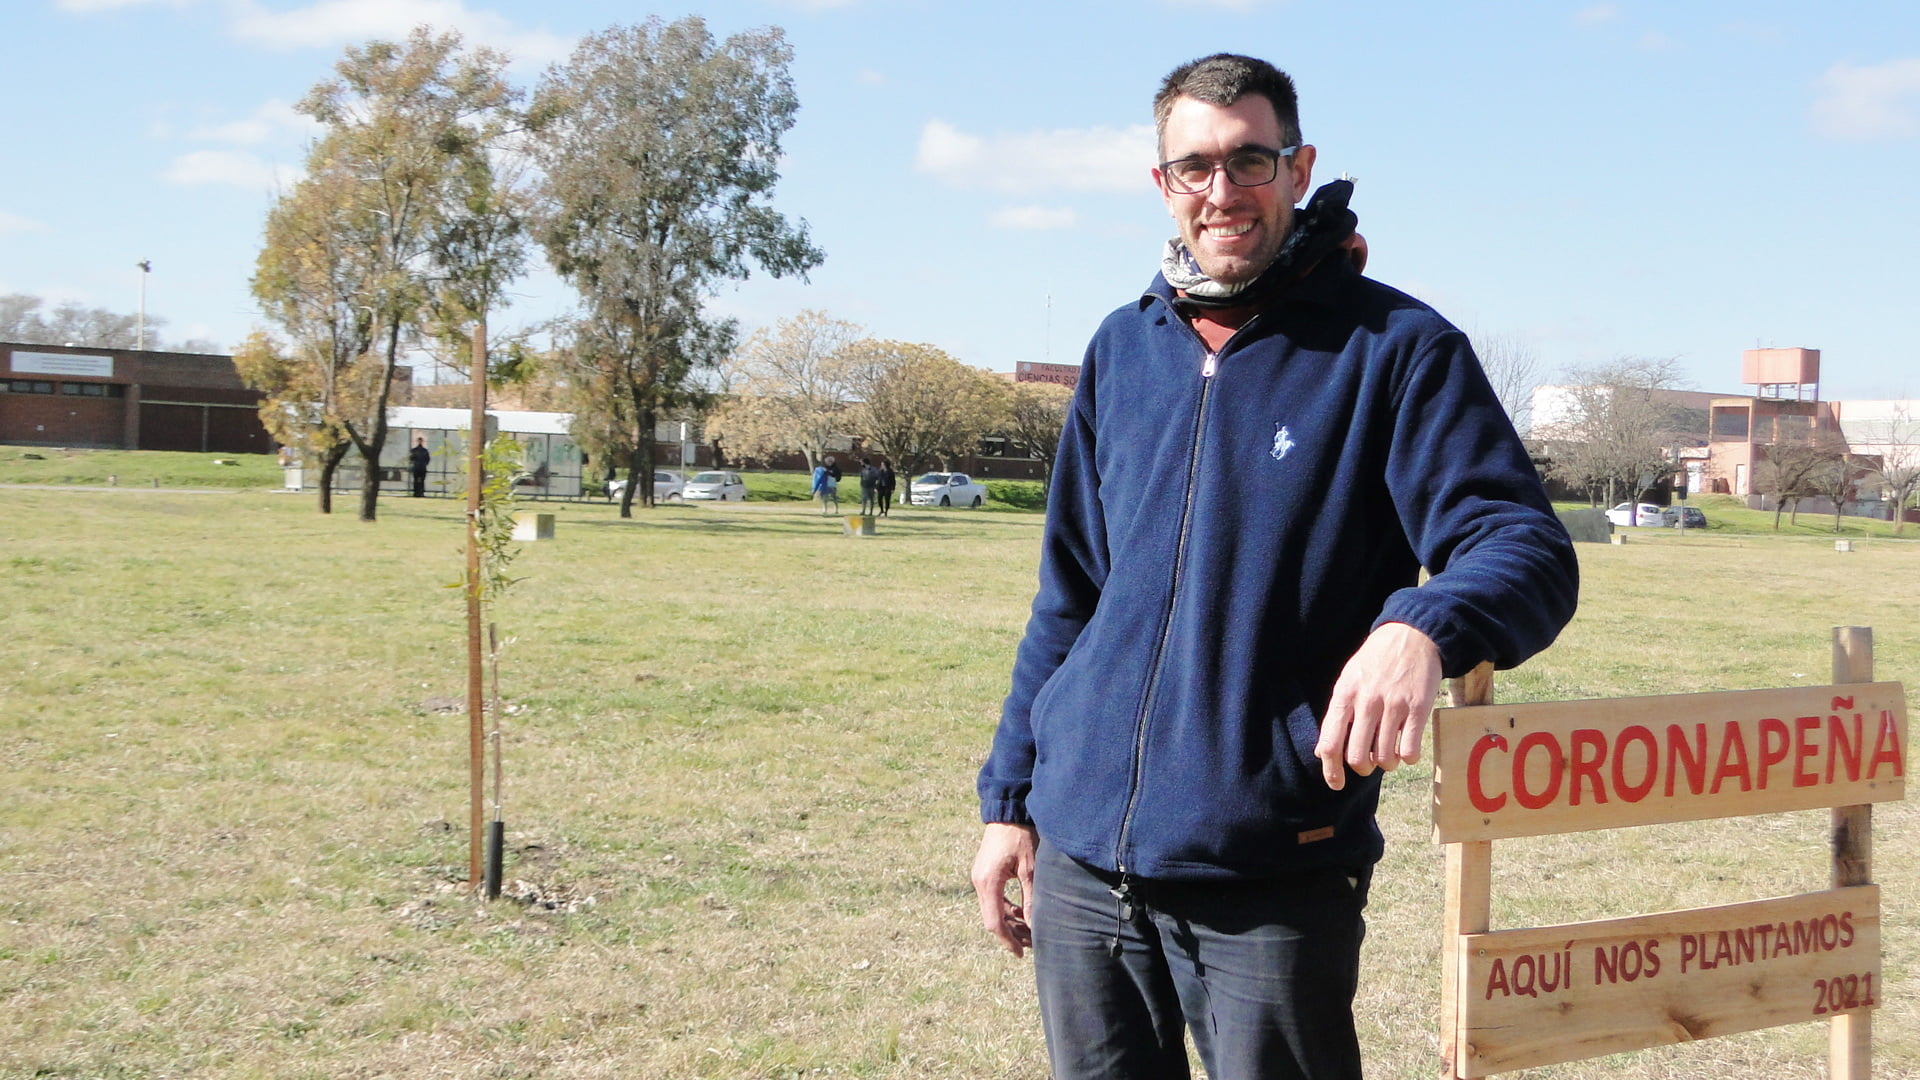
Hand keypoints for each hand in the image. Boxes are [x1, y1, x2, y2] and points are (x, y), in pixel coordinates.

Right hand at [969, 823, 1037, 956]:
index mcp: (987, 883)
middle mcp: (979, 882)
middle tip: (1031, 944)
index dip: (1007, 941)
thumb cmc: (1020, 836)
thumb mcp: (1030, 870)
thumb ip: (1030, 899)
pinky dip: (1006, 909)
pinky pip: (994, 898)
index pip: (994, 923)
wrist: (1008, 811)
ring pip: (993, 910)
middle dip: (1011, 934)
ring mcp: (980, 877)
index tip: (1020, 954)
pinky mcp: (985, 873)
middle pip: (992, 919)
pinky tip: (1021, 912)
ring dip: (1010, 922)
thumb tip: (1033, 926)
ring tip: (1029, 931)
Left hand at [1315, 622, 1442, 790]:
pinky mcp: (1419, 708)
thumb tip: (1322, 752)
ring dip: (1386, 764)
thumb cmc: (1375, 661)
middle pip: (1358, 757)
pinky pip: (1410, 751)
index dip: (1331, 770)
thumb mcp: (1348, 680)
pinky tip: (1406, 748)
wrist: (1412, 635)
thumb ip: (1336, 715)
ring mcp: (1394, 705)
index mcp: (1344, 695)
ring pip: (1385, 758)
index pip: (1330, 743)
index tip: (1336, 784)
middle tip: (1369, 763)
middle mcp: (1367, 701)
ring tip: (1388, 753)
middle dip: (1363, 769)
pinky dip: (1407, 757)